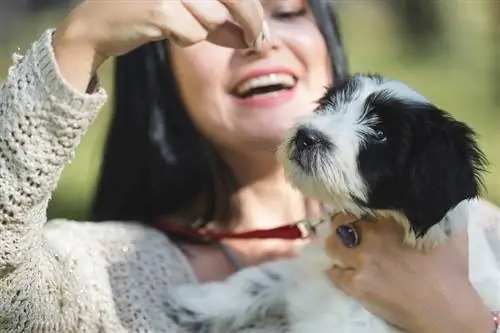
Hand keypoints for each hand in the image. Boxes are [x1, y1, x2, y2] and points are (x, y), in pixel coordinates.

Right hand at [52, 0, 267, 90]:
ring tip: (174, 24)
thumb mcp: (184, 13)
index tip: (260, 31)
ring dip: (200, 30)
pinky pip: (194, 34)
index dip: (252, 9)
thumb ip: (216, 21)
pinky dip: (184, 39)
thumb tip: (249, 37)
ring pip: (213, 17)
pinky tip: (163, 31)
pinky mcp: (162, 8)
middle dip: (251, 23)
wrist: (97, 25)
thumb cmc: (142, 15)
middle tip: (258, 43)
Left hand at [324, 213, 494, 332]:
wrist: (446, 309)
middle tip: (346, 228)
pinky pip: (334, 273)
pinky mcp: (357, 285)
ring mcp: (361, 261)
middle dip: (342, 223)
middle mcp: (372, 237)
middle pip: (341, 222)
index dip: (356, 208)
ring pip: (333, 245)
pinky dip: (336, 271)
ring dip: (336, 245)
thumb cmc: (451, 270)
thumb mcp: (448, 229)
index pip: (360, 204)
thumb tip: (422, 198)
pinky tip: (342, 270)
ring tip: (342, 249)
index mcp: (391, 220)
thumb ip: (432, 210)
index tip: (358, 212)